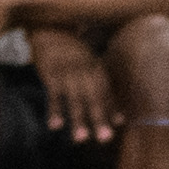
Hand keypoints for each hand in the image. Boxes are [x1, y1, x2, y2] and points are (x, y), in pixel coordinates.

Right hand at [25, 22, 117, 141]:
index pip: (106, 91)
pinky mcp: (49, 73)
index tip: (118, 124)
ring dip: (77, 119)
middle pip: (93, 97)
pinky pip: (52, 95)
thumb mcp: (91, 67)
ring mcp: (66, 72)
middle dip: (99, 117)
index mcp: (96, 68)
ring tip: (80, 139)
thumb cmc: (72, 53)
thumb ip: (105, 93)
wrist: (48, 29)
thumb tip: (121, 121)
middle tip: (105, 138)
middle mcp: (84, 71)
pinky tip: (54, 126)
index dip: (111, 107)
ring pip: (74, 99)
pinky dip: (53, 110)